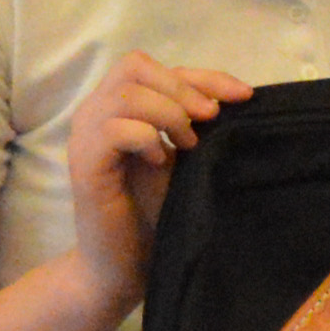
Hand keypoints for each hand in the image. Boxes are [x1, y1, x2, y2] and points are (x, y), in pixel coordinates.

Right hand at [64, 53, 247, 301]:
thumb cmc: (155, 212)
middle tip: (211, 119)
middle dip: (183, 87)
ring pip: (126, 94)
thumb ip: (194, 124)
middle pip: (134, 66)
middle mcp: (94, 113)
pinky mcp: (84, 164)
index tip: (245, 95)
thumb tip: (236, 95)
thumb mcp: (183, 159)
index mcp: (116, 107)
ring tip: (188, 145)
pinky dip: (146, 138)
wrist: (125, 264)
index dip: (203, 75)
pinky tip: (160, 161)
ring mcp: (84, 136)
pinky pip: (115, 130)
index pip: (155, 68)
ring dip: (169, 114)